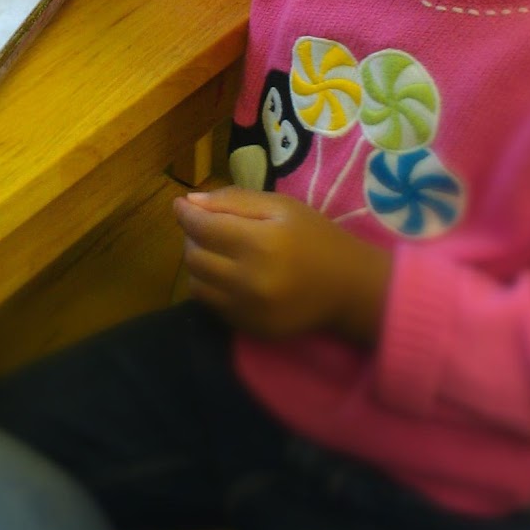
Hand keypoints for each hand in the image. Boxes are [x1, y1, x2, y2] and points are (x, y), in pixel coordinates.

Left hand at [173, 186, 390, 343]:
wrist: (349, 288)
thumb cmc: (316, 237)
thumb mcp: (281, 207)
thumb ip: (234, 200)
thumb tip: (191, 201)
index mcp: (260, 243)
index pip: (202, 227)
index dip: (185, 213)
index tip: (181, 204)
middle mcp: (250, 281)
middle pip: (194, 258)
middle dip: (191, 237)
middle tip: (203, 226)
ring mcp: (248, 311)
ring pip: (197, 285)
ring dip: (197, 264)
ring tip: (214, 250)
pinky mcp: (250, 329)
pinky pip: (213, 306)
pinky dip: (211, 287)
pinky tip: (227, 274)